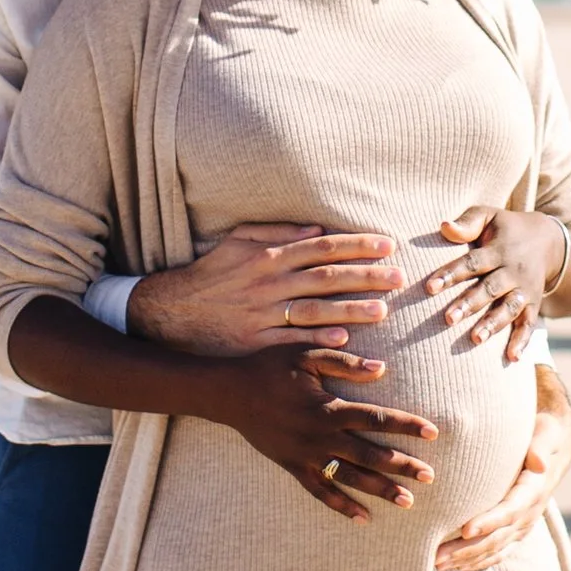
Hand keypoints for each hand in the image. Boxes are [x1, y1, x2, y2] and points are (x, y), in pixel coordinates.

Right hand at [128, 221, 403, 356]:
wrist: (172, 312)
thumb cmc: (210, 274)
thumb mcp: (237, 241)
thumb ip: (276, 231)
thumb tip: (316, 228)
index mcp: (269, 256)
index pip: (322, 247)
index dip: (356, 245)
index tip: (387, 246)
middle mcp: (270, 282)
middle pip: (326, 277)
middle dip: (365, 276)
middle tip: (398, 277)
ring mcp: (263, 314)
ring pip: (315, 310)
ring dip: (350, 310)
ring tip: (382, 310)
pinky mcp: (256, 342)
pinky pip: (292, 341)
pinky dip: (317, 341)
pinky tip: (344, 341)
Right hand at [219, 340, 439, 522]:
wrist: (229, 393)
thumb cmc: (269, 367)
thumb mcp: (306, 355)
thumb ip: (345, 362)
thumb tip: (381, 369)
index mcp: (328, 407)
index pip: (377, 418)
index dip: (406, 425)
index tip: (433, 433)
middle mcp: (320, 436)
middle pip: (370, 454)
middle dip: (402, 466)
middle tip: (430, 476)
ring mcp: (306, 455)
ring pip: (350, 478)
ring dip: (379, 490)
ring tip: (407, 501)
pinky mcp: (292, 467)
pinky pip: (320, 491)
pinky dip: (342, 506)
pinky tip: (363, 517)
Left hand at [426, 207, 562, 357]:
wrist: (548, 241)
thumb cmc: (506, 228)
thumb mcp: (490, 216)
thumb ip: (467, 222)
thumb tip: (443, 226)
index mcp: (499, 249)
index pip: (472, 262)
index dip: (451, 274)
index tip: (429, 287)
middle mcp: (513, 271)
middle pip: (490, 288)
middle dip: (469, 304)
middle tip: (447, 319)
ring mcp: (525, 290)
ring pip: (509, 308)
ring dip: (493, 324)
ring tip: (475, 339)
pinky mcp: (534, 305)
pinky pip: (529, 324)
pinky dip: (522, 341)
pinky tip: (512, 359)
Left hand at [435, 363, 570, 570]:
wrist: (557, 443)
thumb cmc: (544, 431)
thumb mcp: (547, 432)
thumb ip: (540, 446)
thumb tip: (538, 463)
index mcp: (534, 489)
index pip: (511, 509)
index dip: (489, 521)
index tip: (465, 529)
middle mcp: (530, 512)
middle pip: (498, 537)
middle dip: (467, 549)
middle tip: (436, 557)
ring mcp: (524, 523)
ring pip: (495, 548)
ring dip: (467, 559)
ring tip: (436, 566)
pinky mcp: (517, 528)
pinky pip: (499, 550)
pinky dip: (478, 561)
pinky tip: (456, 568)